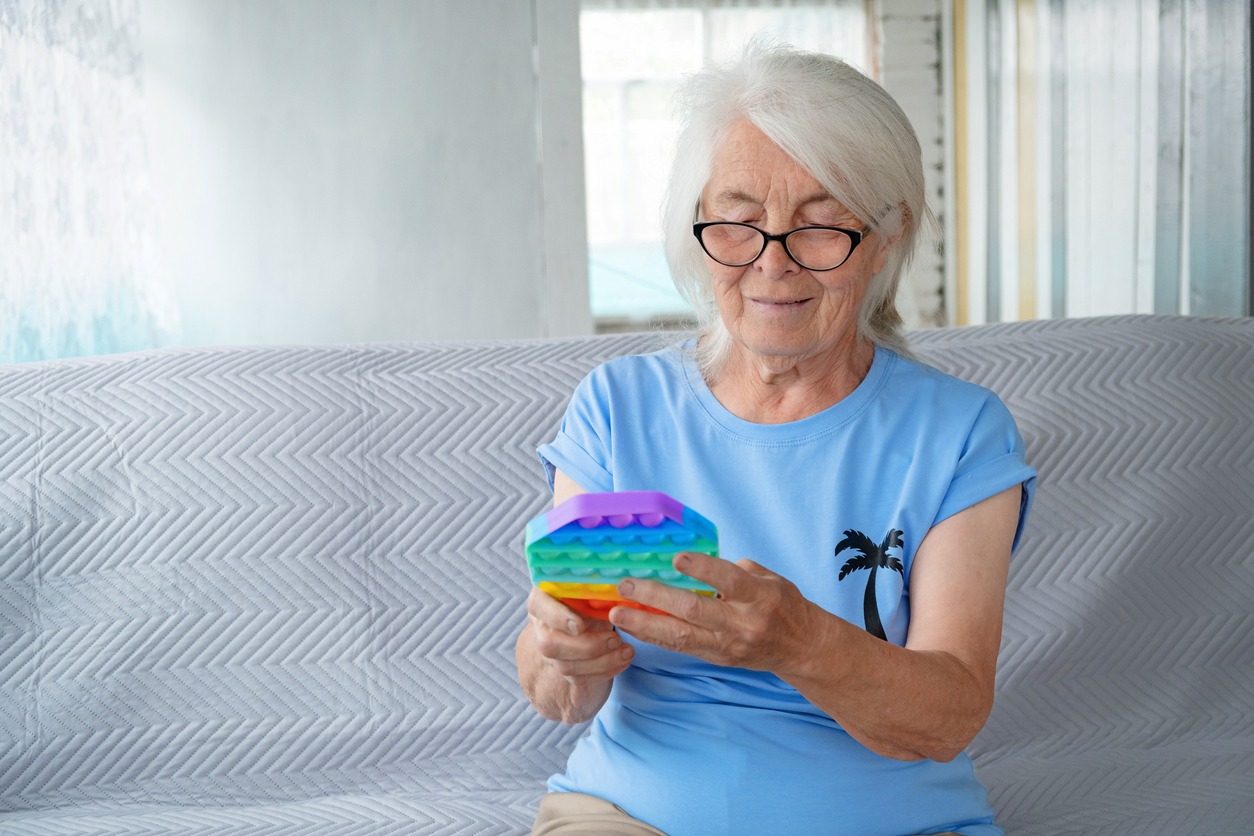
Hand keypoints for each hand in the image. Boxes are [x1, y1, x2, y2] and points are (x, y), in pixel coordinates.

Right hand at [526, 587, 634, 685]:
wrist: (592, 607)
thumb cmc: (593, 590)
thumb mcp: (594, 583)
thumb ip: (597, 584)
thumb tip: (618, 585)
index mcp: (544, 596)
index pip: (538, 606)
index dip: (556, 617)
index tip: (580, 626)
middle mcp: (541, 624)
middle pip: (550, 645)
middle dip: (587, 647)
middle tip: (616, 639)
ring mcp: (551, 648)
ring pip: (566, 666)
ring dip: (601, 663)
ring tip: (627, 651)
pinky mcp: (564, 666)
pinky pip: (579, 678)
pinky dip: (604, 672)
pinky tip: (623, 661)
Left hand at [608, 552, 822, 672]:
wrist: (802, 647)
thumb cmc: (783, 604)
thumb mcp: (768, 578)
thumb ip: (733, 570)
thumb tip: (693, 564)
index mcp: (759, 596)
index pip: (729, 580)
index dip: (703, 569)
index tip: (676, 558)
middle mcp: (743, 623)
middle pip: (694, 611)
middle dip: (656, 598)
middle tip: (626, 585)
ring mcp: (728, 645)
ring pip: (681, 637)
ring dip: (645, 624)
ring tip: (617, 612)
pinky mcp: (718, 659)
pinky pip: (682, 648)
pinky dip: (655, 636)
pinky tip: (633, 627)